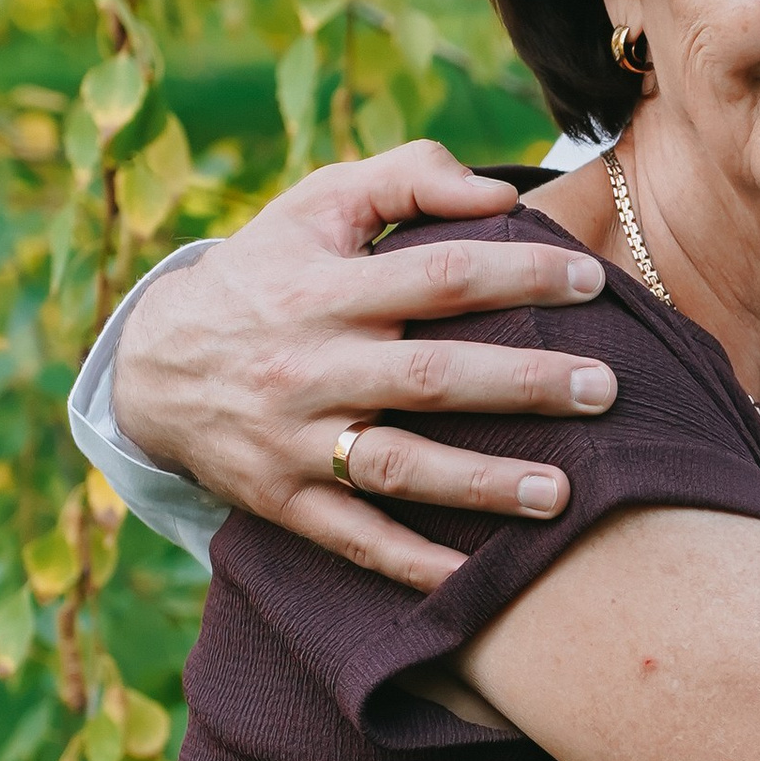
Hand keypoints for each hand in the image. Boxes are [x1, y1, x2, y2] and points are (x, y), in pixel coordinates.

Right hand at [111, 144, 616, 592]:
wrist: (153, 365)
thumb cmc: (266, 273)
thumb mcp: (316, 206)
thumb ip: (407, 181)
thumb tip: (499, 195)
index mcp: (328, 288)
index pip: (440, 277)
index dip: (520, 276)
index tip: (593, 283)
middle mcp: (311, 365)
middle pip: (431, 377)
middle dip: (524, 384)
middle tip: (605, 389)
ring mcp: (295, 439)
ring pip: (398, 466)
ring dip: (481, 485)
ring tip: (562, 495)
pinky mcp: (282, 500)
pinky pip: (353, 538)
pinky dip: (410, 563)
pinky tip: (475, 579)